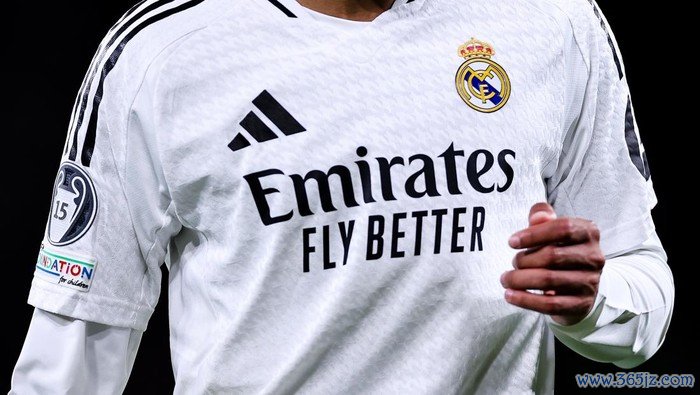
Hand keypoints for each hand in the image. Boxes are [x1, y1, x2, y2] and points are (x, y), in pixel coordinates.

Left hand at [500, 203, 604, 324]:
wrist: (580, 285)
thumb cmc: (560, 250)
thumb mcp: (552, 229)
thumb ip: (542, 216)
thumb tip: (537, 217)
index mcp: (588, 233)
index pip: (563, 228)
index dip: (534, 234)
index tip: (512, 242)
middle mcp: (594, 257)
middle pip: (553, 255)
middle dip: (524, 259)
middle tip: (512, 263)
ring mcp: (589, 282)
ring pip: (549, 280)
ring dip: (520, 280)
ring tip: (505, 279)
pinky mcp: (581, 304)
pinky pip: (550, 304)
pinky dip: (525, 300)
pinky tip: (510, 295)